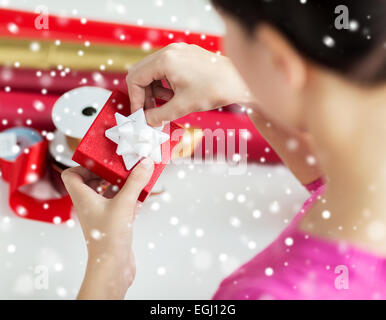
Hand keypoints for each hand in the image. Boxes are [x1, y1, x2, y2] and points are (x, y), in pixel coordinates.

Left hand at [61, 158, 153, 299]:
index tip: (103, 163)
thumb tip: (144, 163)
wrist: (112, 265)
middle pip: (92, 181)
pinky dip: (128, 198)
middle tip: (123, 168)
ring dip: (120, 185)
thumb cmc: (109, 237)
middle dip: (108, 173)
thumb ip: (135, 181)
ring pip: (107, 193)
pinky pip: (118, 205)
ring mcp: (100, 214)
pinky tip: (141, 197)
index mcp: (83, 197)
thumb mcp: (124, 203)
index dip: (84, 166)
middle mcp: (89, 205)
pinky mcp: (112, 223)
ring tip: (134, 179)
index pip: (71, 175)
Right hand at [126, 43, 253, 125]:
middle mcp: (170, 51)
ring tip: (165, 105)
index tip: (140, 114)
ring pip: (153, 71)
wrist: (239, 81)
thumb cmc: (215, 90)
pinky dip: (165, 84)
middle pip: (142, 72)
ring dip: (154, 90)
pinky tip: (174, 96)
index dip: (135, 99)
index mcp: (165, 60)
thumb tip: (146, 121)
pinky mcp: (186, 55)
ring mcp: (179, 51)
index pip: (135, 78)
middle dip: (143, 94)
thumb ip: (159, 115)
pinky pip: (166, 69)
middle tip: (149, 112)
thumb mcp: (182, 107)